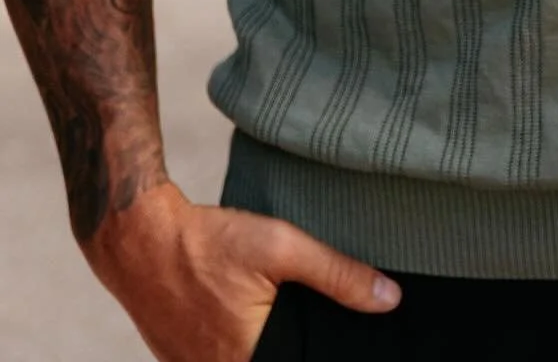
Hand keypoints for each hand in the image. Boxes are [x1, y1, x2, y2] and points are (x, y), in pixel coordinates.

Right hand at [84, 179, 400, 361]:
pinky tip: (254, 323)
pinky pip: (224, 361)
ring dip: (272, 346)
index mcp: (248, 359)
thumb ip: (337, 275)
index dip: (319, 353)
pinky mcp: (182, 361)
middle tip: (308, 322)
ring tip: (286, 322)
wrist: (139, 238)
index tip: (336, 338)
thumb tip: (389, 299)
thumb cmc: (209, 240)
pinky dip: (244, 347)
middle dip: (296, 347)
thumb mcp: (280, 246)